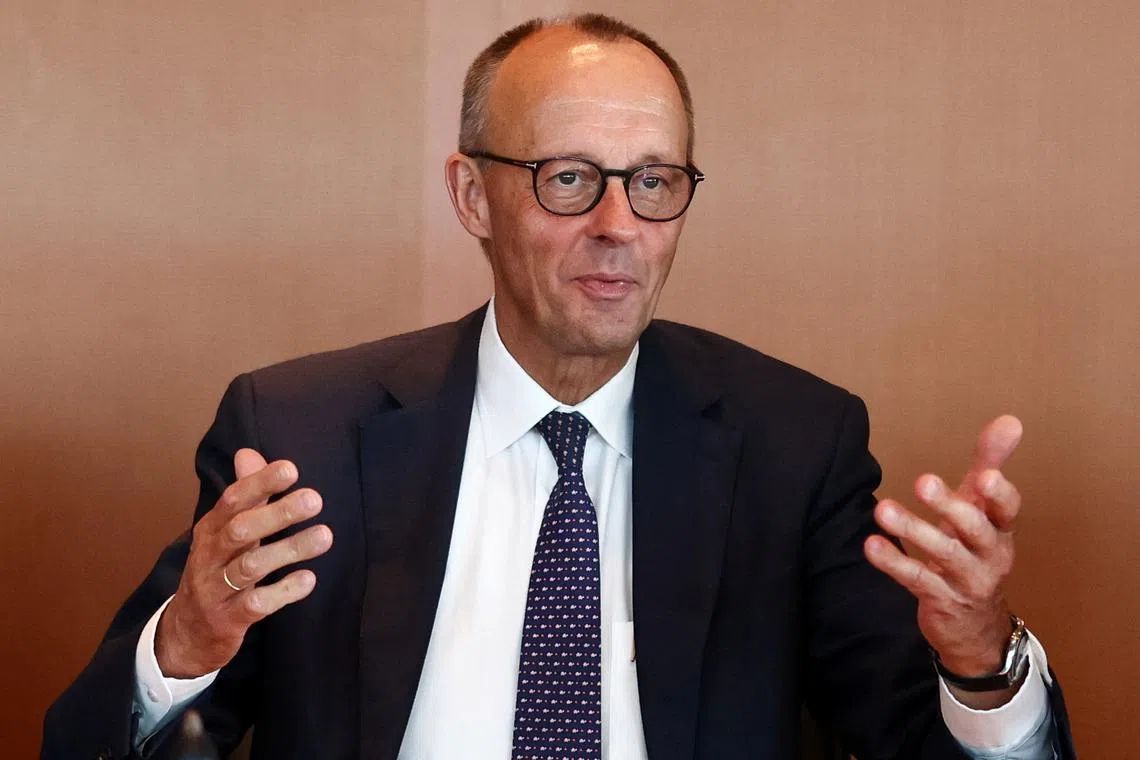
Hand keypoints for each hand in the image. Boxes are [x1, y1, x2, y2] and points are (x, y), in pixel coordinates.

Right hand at [155, 449, 333, 677]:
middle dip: (277, 513)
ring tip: (325, 536)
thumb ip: (243, 495)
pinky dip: (283, 592)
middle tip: (315, 500)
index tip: (291, 469)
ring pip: (251, 566)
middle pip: (240, 530)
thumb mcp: (224, 533)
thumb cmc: (216, 572)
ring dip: (289, 549)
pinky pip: (256, 604)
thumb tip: (249, 452)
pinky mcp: (228, 620)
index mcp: (211, 530)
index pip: (233, 500)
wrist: (186, 635)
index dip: (260, 483)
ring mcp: (216, 589)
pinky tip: (308, 579)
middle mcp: (209, 556)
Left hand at [864, 416, 1023, 694]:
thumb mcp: (982, 508)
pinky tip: (871, 545)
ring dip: (913, 530)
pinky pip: (917, 580)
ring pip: (944, 555)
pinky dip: (894, 563)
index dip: (999, 495)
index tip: (985, 476)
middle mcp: (990, 554)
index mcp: (1000, 528)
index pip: (1008, 509)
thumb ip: (990, 463)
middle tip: (923, 481)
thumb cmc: (974, 551)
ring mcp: (967, 580)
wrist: (975, 624)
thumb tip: (1010, 420)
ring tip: (883, 511)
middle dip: (951, 506)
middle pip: (976, 530)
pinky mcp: (940, 600)